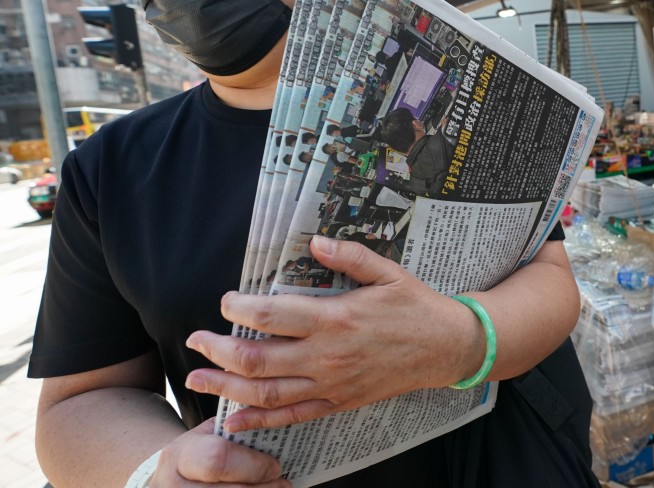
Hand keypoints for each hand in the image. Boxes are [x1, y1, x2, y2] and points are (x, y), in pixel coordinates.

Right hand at [150, 418, 288, 485]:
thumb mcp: (207, 435)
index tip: (275, 466)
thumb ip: (236, 429)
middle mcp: (173, 486)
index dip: (253, 465)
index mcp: (179, 456)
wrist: (169, 479)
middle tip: (284, 483)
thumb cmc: (197, 453)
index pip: (218, 459)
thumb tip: (274, 425)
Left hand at [184, 238, 484, 432]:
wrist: (447, 348)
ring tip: (197, 378)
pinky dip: (258, 421)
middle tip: (195, 340)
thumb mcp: (388, 272)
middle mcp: (327, 356)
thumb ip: (349, 256)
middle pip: (257, 359)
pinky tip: (232, 418)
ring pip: (266, 393)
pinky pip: (291, 416)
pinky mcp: (338, 402)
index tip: (226, 301)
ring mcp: (331, 384)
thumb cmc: (417, 307)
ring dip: (225, 387)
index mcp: (336, 318)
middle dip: (218, 350)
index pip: (272, 316)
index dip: (239, 310)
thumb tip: (314, 243)